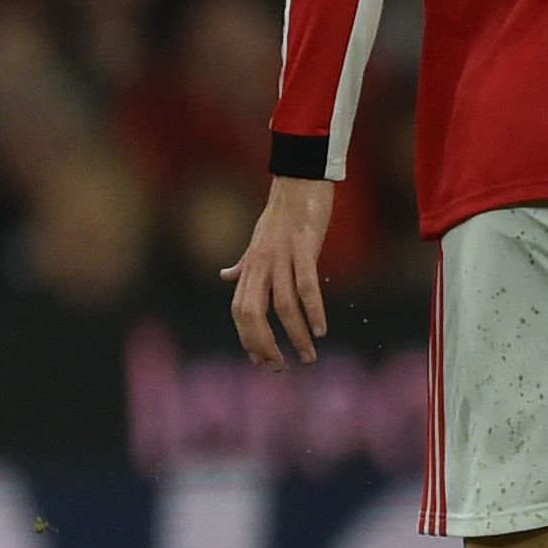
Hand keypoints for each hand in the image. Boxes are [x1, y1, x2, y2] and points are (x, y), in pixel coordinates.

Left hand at [226, 178, 335, 369]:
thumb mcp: (256, 242)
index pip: (239, 312)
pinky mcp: (303, 247)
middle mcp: (259, 265)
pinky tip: (321, 330)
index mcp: (250, 267)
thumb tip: (225, 275)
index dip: (247, 338)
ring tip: (308, 357)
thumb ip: (243, 264)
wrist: (298, 180)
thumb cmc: (281, 213)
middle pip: (251, 314)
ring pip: (281, 306)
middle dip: (264, 345)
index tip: (261, 360)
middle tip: (280, 367)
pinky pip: (305, 285)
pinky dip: (313, 310)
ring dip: (295, 335)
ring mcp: (280, 257)